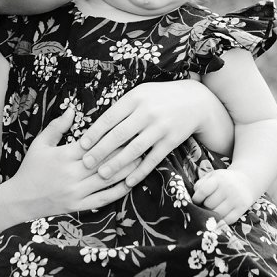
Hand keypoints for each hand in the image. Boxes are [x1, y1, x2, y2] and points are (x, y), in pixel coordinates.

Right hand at [0, 108, 138, 219]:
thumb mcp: (40, 144)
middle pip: (104, 160)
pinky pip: (103, 199)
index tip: (127, 127)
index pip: (93, 143)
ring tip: (143, 158)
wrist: (19, 200)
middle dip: (124, 150)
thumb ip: (57, 127)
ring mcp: (76, 192)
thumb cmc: (30, 169)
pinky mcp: (79, 206)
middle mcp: (72, 174)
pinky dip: (119, 191)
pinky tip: (131, 183)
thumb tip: (72, 109)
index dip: (112, 136)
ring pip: (107, 179)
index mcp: (64, 156)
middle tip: (141, 139)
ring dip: (126, 169)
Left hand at [79, 80, 226, 186]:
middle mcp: (147, 112)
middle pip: (118, 135)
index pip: (109, 118)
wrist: (195, 101)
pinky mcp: (171, 141)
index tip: (82, 145)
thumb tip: (97, 124)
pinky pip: (152, 159)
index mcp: (135, 98)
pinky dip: (139, 172)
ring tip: (102, 174)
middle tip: (86, 163)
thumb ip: (122, 107)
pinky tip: (128, 182)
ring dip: (116, 164)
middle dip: (100, 151)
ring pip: (134, 149)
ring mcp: (160, 127)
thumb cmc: (160, 97)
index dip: (94, 133)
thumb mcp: (141, 94)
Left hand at [191, 169, 256, 224]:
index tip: (196, 201)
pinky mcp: (242, 208)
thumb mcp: (212, 176)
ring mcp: (236, 198)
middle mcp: (228, 188)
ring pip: (217, 214)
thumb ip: (200, 184)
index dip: (196, 199)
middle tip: (205, 206)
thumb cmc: (224, 180)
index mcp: (219, 178)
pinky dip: (222, 221)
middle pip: (209, 204)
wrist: (246, 181)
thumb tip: (194, 199)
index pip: (202, 191)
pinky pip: (228, 220)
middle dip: (204, 207)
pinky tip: (220, 216)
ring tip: (212, 211)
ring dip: (212, 215)